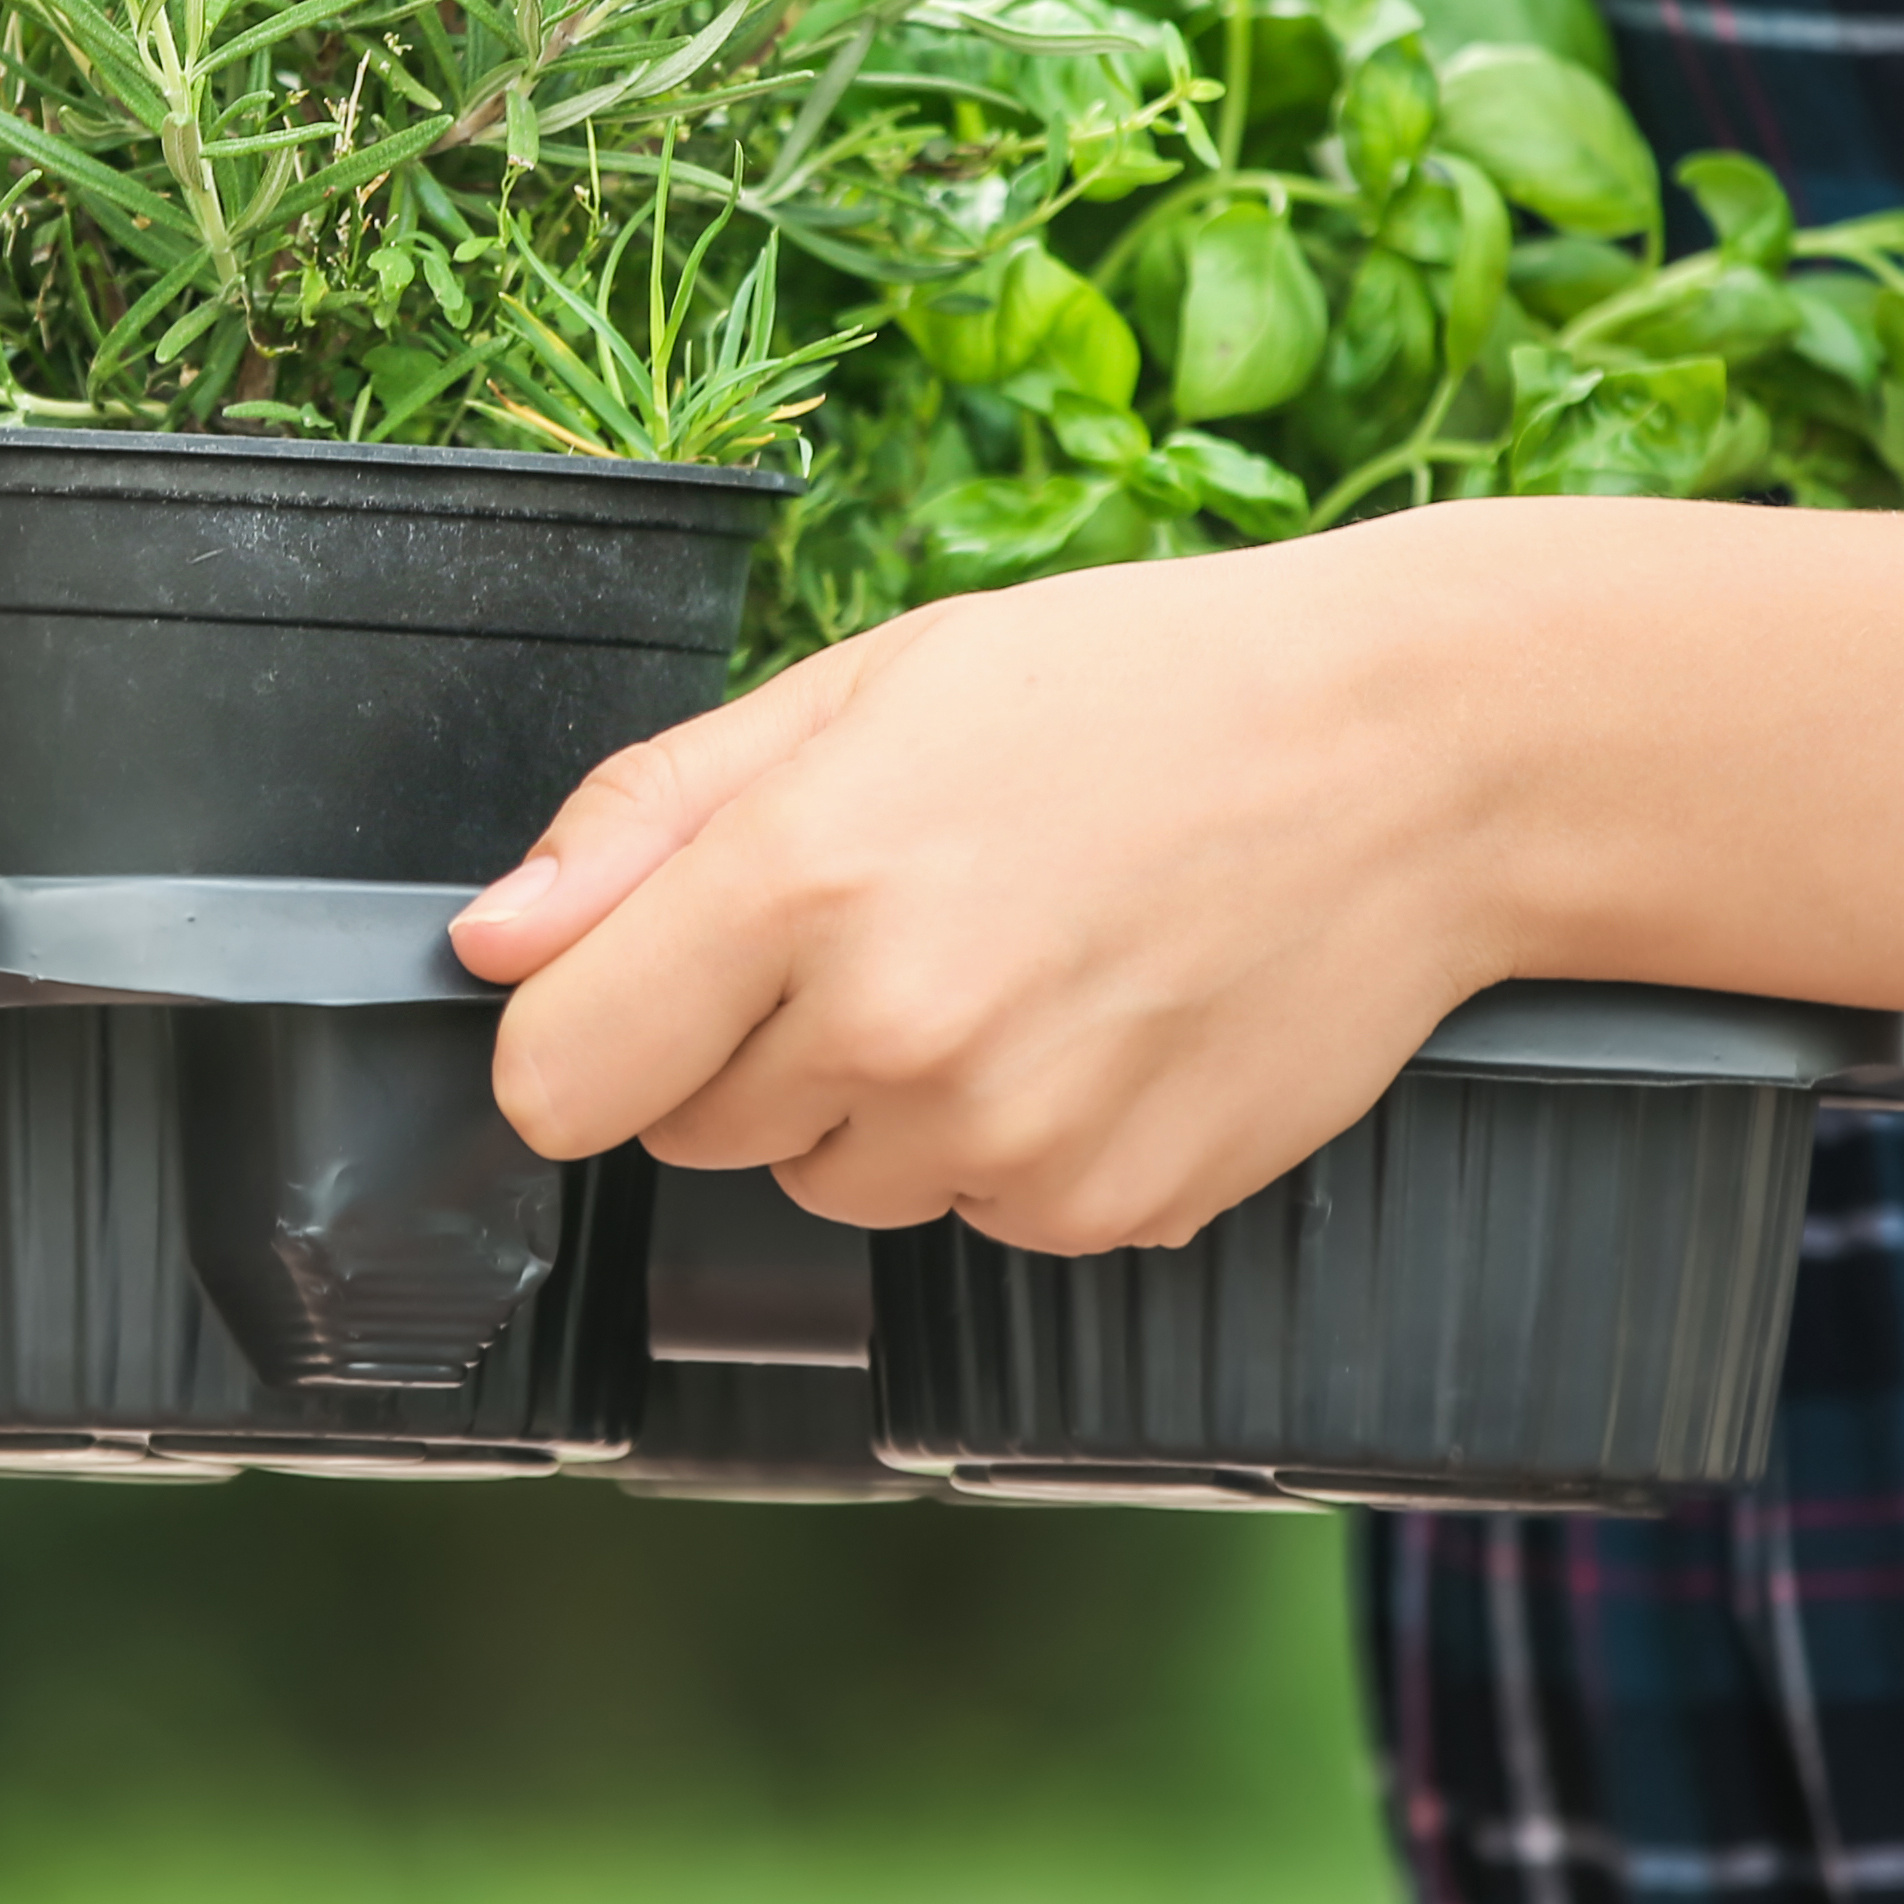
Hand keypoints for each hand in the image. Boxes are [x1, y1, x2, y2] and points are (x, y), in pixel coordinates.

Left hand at [450, 511, 1577, 1253]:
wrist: (1412, 757)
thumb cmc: (1135, 688)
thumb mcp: (865, 689)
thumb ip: (650, 820)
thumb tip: (490, 945)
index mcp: (801, 880)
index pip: (554, 1081)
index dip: (586, 1030)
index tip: (648, 977)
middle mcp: (894, 1034)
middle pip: (690, 1135)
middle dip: (750, 1043)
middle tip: (899, 906)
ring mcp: (1009, 1143)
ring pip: (834, 1185)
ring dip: (882, 1101)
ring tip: (1017, 951)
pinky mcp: (1110, 1214)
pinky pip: (978, 1214)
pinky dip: (1013, 1141)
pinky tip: (1100, 1016)